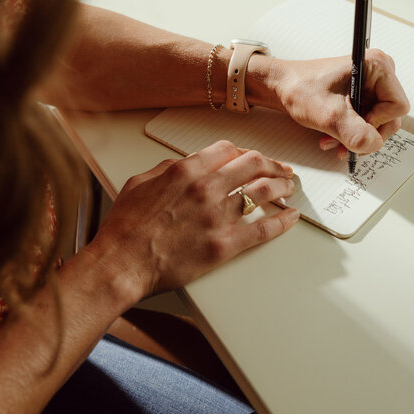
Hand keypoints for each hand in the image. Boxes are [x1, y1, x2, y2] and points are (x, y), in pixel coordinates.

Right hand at [83, 141, 299, 300]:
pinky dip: (283, 222)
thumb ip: (167, 169)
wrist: (121, 264)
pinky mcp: (225, 244)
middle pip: (254, 164)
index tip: (252, 159)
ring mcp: (218, 216)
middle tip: (282, 170)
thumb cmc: (125, 228)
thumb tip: (186, 164)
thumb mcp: (140, 183)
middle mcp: (206, 187)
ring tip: (290, 188)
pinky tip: (292, 218)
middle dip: (273, 164)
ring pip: (264, 191)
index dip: (245, 152)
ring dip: (282, 186)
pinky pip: (263, 229)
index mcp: (186, 169)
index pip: (229, 149)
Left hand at [272, 49, 409, 158]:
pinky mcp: (363, 95)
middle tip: (343, 141)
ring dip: (356, 137)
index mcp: (377, 66)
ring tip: (333, 140)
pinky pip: (367, 122)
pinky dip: (352, 133)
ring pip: (377, 123)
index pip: (398, 107)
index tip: (355, 125)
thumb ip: (354, 132)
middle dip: (365, 134)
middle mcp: (379, 73)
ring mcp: (371, 85)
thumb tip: (373, 144)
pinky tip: (334, 136)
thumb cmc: (300, 88)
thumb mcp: (328, 114)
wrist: (281, 86)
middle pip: (390, 118)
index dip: (378, 123)